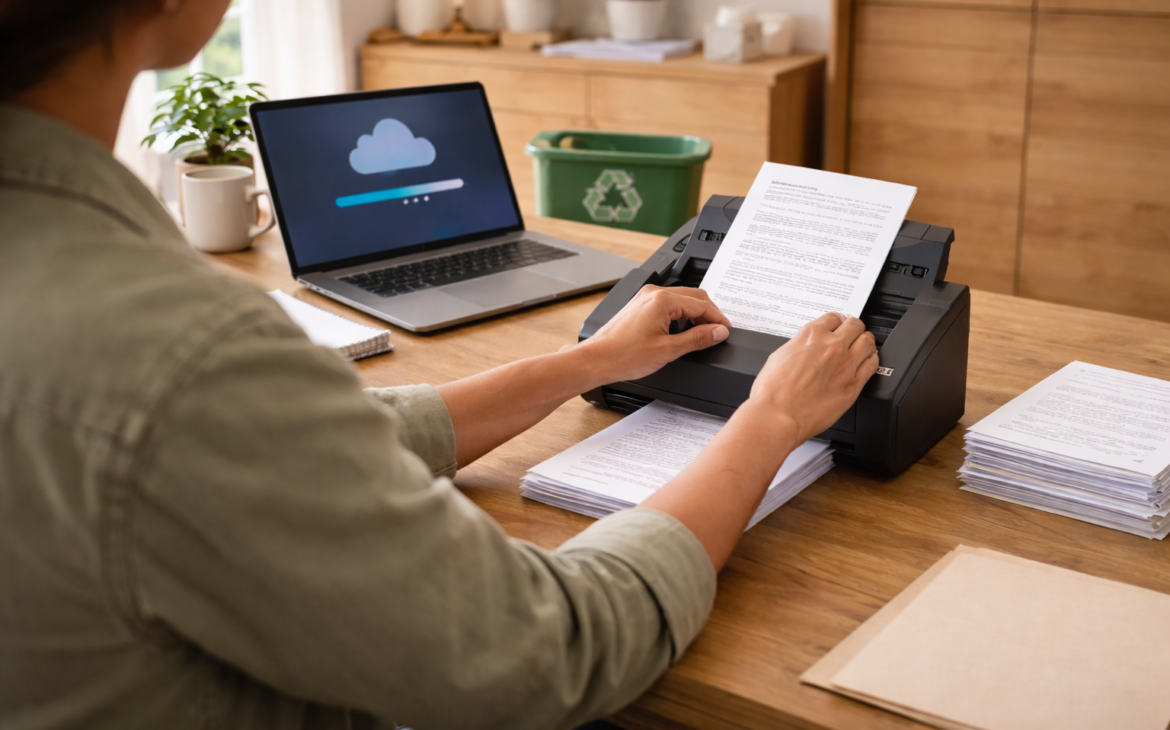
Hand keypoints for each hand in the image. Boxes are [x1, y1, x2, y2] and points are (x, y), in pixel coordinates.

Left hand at [572, 285, 731, 383]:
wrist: (597, 360)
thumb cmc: (623, 356)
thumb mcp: (668, 350)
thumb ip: (697, 338)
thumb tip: (718, 332)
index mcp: (662, 299)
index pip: (701, 304)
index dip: (717, 318)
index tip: (726, 331)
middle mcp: (653, 293)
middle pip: (693, 297)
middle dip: (708, 314)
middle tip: (718, 333)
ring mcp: (645, 298)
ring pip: (681, 300)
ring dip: (694, 315)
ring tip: (702, 334)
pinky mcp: (639, 305)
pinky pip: (668, 304)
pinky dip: (680, 315)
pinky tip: (682, 331)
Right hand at [747, 313, 878, 441]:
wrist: (778, 415)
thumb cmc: (773, 391)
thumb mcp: (780, 355)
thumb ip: (799, 346)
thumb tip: (806, 348)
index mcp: (812, 335)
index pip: (834, 317)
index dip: (837, 321)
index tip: (838, 326)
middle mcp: (832, 346)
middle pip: (855, 325)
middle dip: (853, 328)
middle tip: (851, 334)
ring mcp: (845, 364)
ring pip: (868, 342)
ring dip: (865, 342)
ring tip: (862, 347)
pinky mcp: (853, 384)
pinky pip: (872, 364)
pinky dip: (871, 360)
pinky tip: (866, 362)